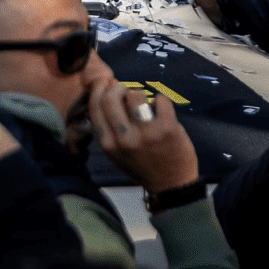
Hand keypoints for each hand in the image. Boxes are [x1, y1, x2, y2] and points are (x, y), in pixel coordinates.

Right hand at [87, 77, 199, 192]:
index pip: (96, 108)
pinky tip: (162, 111)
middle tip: (124, 91)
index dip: (98, 90)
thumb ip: (108, 130)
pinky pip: (160, 100)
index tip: (103, 83)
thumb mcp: (116, 155)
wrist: (172, 185)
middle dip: (117, 87)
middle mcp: (125, 139)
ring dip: (140, 96)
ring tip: (146, 106)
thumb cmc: (142, 167)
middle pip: (111, 97)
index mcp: (109, 145)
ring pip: (135, 95)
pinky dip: (161, 101)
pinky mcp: (167, 128)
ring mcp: (147, 133)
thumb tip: (105, 93)